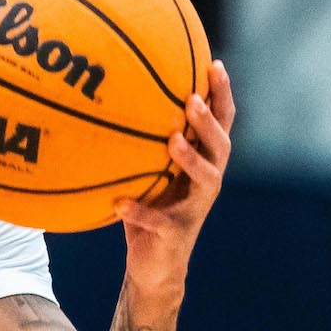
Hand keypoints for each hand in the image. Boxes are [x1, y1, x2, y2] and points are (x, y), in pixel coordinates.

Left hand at [118, 61, 232, 296]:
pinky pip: (158, 220)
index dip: (222, 95)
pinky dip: (139, 210)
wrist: (154, 266)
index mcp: (204, 163)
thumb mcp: (147, 171)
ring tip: (172, 140)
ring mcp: (195, 209)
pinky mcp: (175, 234)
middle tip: (192, 100)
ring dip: (191, 159)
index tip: (214, 63)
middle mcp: (207, 182)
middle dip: (209, 122)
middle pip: (221, 146)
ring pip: (206, 180)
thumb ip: (140, 142)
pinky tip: (119, 203)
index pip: (221, 123)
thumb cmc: (148, 209)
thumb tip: (109, 99)